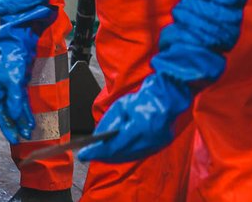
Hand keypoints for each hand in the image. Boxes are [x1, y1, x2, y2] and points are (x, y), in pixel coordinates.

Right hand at [0, 7, 50, 144]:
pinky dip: (25, 115)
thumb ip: (14, 97)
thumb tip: (14, 115)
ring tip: (27, 133)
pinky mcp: (19, 90)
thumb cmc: (14, 58)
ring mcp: (9, 92)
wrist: (24, 45)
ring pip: (12, 112)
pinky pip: (21, 106)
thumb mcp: (14, 78)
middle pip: (1, 114)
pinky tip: (30, 123)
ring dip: (19, 123)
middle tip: (15, 139)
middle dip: (8, 127)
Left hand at [77, 72, 192, 163]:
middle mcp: (150, 140)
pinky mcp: (159, 146)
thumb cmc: (144, 98)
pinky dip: (124, 154)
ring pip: (129, 156)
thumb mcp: (121, 106)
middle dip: (103, 155)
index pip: (115, 146)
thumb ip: (109, 123)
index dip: (97, 152)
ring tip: (98, 155)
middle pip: (121, 154)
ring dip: (113, 157)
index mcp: (140, 128)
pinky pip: (138, 154)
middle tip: (88, 154)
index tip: (83, 154)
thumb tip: (97, 138)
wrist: (167, 95)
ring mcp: (156, 145)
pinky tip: (114, 153)